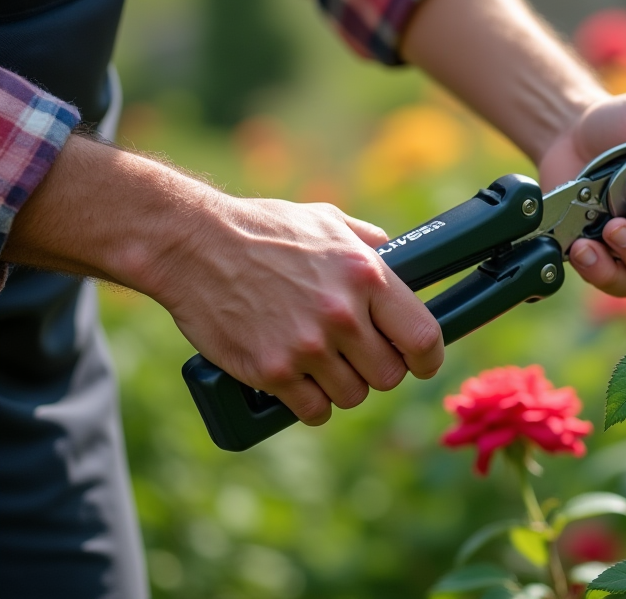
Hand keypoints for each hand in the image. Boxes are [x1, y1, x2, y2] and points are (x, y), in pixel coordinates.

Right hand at [149, 196, 443, 425]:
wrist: (193, 244)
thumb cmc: (262, 228)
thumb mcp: (326, 221)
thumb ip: (368, 242)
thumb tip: (397, 257)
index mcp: (366, 276)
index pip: (423, 337)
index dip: (427, 357)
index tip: (421, 362)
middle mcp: (342, 314)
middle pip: (388, 376)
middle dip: (377, 370)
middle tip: (357, 357)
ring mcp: (307, 346)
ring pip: (352, 396)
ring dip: (342, 386)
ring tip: (322, 364)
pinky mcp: (272, 370)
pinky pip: (313, 409)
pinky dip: (310, 403)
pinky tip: (300, 382)